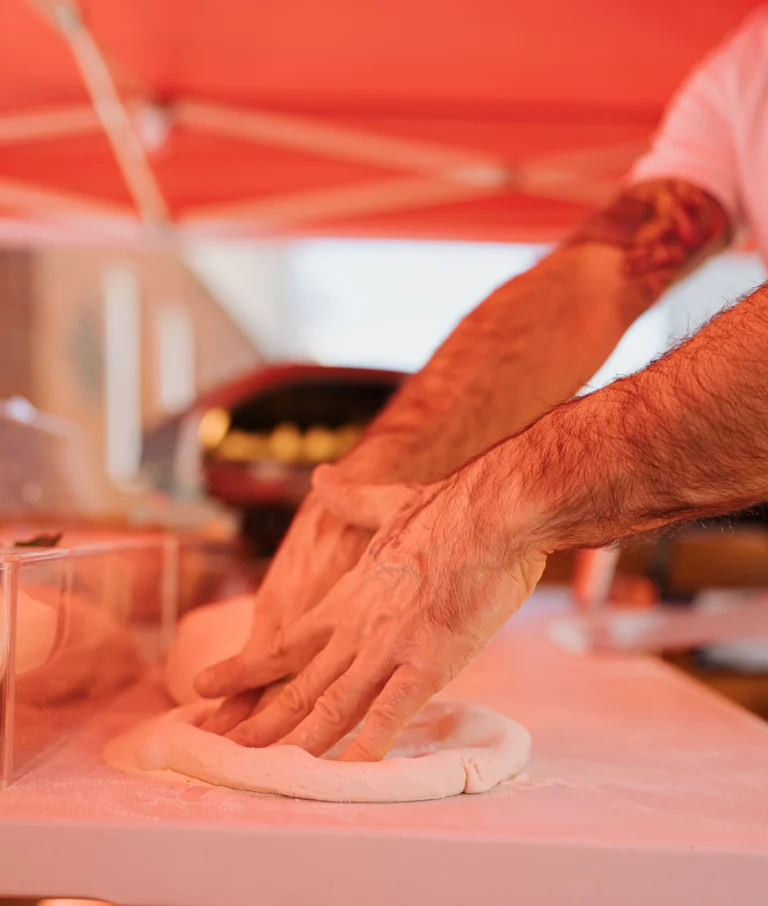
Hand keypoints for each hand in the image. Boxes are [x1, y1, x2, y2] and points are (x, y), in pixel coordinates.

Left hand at [219, 463, 546, 759]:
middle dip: (259, 722)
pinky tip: (346, 776)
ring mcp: (388, 648)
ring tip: (259, 772)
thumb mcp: (388, 502)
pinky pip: (391, 715)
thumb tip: (323, 477)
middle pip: (299, 685)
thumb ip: (351, 498)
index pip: (286, 642)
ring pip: (332, 706)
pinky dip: (367, 749)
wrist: (489, 513)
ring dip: (296, 742)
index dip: (246, 669)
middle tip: (220, 750)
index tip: (208, 685)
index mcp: (349, 597)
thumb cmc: (447, 509)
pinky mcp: (427, 662)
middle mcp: (358, 628)